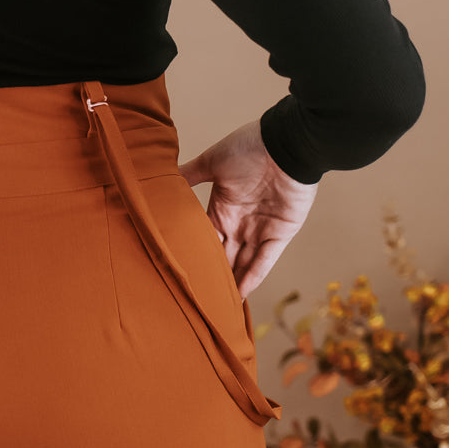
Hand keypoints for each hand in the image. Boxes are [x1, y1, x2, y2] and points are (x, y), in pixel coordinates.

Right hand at [177, 118, 318, 299]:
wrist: (286, 144)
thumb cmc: (249, 147)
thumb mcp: (213, 161)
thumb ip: (190, 173)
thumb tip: (162, 177)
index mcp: (222, 206)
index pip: (206, 237)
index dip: (196, 253)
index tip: (181, 271)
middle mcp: (239, 221)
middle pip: (223, 254)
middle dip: (213, 273)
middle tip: (197, 296)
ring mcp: (260, 229)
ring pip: (242, 262)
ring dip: (231, 282)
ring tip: (216, 304)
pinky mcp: (280, 234)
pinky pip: (264, 261)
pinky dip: (252, 278)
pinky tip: (239, 296)